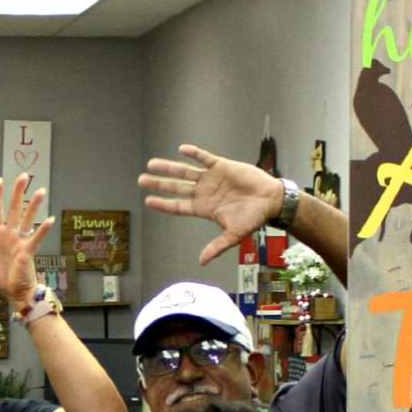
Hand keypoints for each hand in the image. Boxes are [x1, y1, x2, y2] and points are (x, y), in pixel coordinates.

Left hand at [0, 174, 54, 307]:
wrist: (12, 292)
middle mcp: (10, 235)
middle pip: (14, 210)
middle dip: (17, 193)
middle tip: (23, 176)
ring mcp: (20, 242)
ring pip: (27, 219)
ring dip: (33, 206)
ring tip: (40, 191)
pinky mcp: (27, 252)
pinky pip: (36, 239)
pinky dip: (42, 230)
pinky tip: (49, 219)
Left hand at [138, 143, 282, 264]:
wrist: (271, 201)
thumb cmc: (253, 219)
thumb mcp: (233, 235)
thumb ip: (217, 246)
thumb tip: (201, 262)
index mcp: (203, 208)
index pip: (178, 206)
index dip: (163, 204)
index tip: (147, 201)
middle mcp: (203, 193)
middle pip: (176, 188)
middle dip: (159, 184)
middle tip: (140, 180)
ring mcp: (211, 179)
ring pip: (185, 172)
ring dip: (169, 168)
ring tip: (151, 164)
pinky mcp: (222, 166)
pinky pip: (205, 158)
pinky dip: (194, 154)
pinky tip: (182, 150)